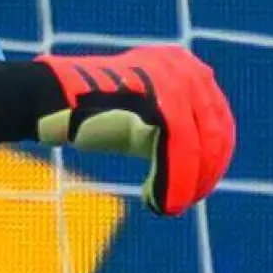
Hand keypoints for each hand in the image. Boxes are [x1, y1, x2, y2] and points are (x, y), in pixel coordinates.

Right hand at [0, 45, 235, 215]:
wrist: (54, 100)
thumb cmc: (94, 111)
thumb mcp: (143, 113)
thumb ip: (173, 126)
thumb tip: (206, 163)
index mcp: (185, 66)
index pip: (218, 120)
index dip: (214, 160)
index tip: (199, 188)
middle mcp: (185, 68)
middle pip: (215, 133)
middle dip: (204, 174)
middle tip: (183, 202)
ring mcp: (173, 81)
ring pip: (197, 146)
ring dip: (186, 183)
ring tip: (169, 205)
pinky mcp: (158, 101)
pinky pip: (179, 150)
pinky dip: (173, 181)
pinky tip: (157, 201)